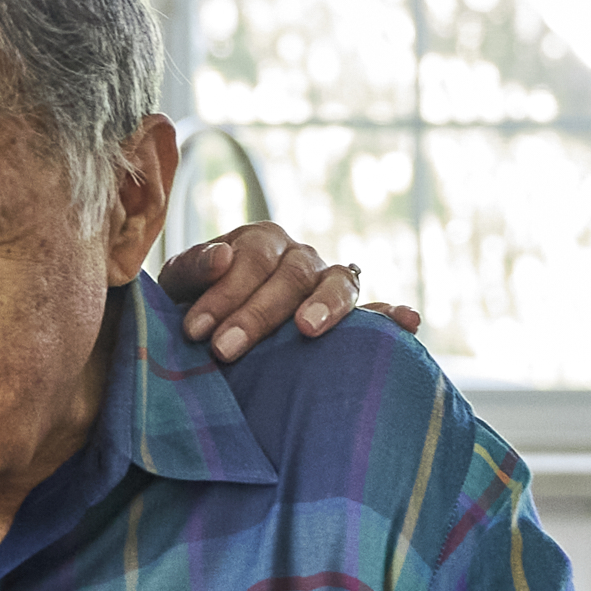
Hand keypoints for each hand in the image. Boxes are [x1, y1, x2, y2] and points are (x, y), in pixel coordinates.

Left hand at [154, 220, 412, 362]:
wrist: (219, 335)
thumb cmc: (198, 308)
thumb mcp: (182, 286)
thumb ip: (192, 270)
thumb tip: (221, 256)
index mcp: (260, 241)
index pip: (249, 258)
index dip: (222, 293)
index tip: (196, 331)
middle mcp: (300, 257)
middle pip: (291, 274)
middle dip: (258, 313)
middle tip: (225, 349)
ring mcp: (330, 284)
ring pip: (337, 284)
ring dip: (326, 306)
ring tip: (308, 329)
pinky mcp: (352, 316)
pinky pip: (377, 313)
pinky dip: (393, 315)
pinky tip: (408, 322)